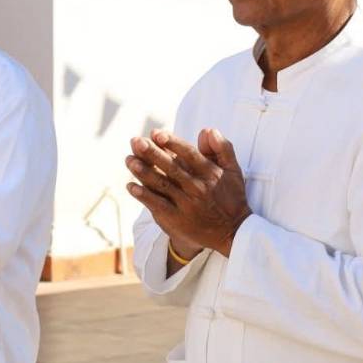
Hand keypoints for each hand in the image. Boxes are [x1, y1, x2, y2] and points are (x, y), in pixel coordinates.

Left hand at [126, 129, 251, 256]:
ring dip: (143, 172)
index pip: (189, 154)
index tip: (156, 133)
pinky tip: (130, 186)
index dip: (172, 143)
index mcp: (210, 174)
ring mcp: (186, 205)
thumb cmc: (231, 197)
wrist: (233, 233)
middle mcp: (198, 188)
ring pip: (162, 185)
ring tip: (129, 160)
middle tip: (136, 141)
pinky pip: (158, 205)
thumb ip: (222, 148)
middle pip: (171, 167)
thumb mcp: (233, 170)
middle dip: (152, 154)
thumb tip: (207, 130)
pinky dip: (144, 196)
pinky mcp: (177, 220)